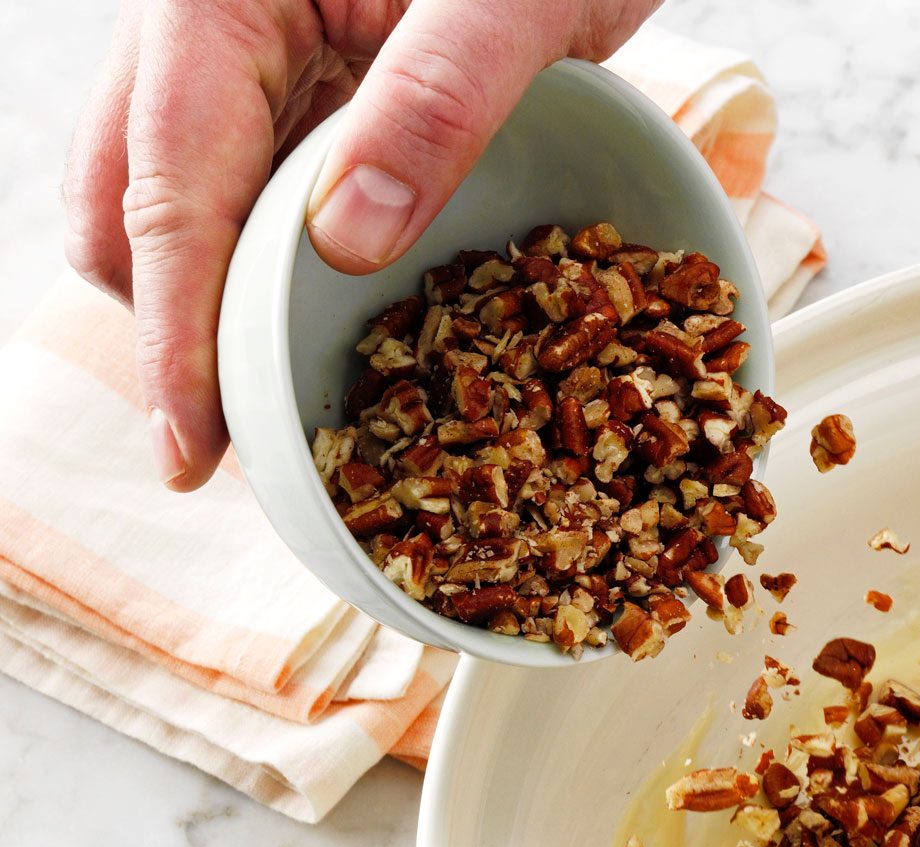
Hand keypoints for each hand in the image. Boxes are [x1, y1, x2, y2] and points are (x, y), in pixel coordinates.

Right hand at [65, 0, 660, 491]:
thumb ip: (436, 107)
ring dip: (209, 310)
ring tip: (273, 409)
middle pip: (123, 209)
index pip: (165, 186)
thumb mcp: (514, 8)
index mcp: (215, 3)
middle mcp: (198, 36)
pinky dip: (265, 275)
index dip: (175, 330)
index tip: (190, 444)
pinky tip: (320, 334)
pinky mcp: (292, 101)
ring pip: (168, 212)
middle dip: (167, 329)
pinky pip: (243, 201)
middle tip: (231, 447)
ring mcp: (237, 70)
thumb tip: (344, 245)